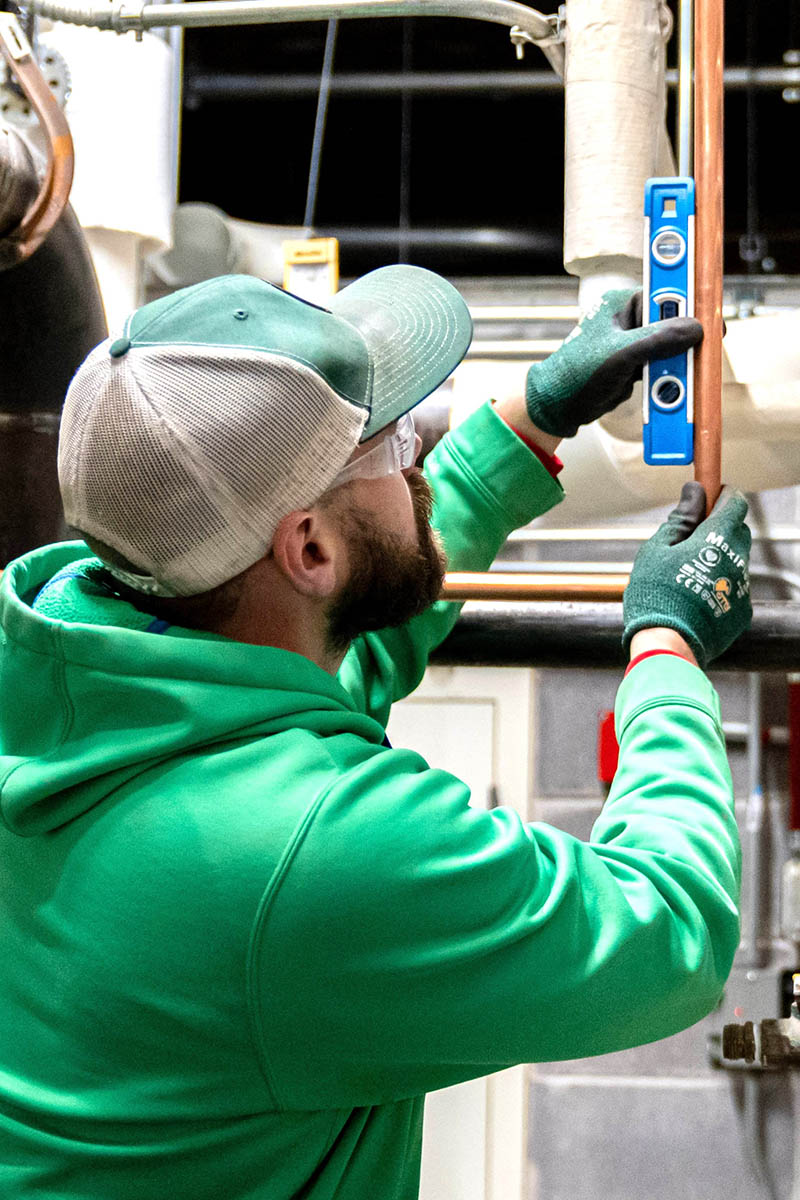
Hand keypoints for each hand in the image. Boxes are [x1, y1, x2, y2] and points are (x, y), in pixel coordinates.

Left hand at [525, 289, 702, 438]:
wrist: (559, 406)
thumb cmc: (578, 373)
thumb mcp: (621, 354)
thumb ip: (658, 340)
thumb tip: (695, 328)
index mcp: (621, 304)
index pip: (664, 293)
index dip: (689, 301)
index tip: (711, 312)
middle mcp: (628, 319)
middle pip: (672, 320)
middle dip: (687, 336)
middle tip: (707, 346)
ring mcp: (632, 342)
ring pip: (669, 344)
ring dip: (679, 358)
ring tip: (689, 369)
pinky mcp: (634, 364)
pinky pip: (661, 364)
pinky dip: (670, 373)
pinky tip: (675, 382)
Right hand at [622, 482, 752, 669]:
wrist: (667, 644)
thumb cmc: (656, 594)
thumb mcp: (658, 549)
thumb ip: (681, 518)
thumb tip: (694, 492)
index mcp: (717, 539)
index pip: (734, 503)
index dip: (722, 496)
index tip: (707, 499)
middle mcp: (738, 560)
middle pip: (737, 531)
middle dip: (719, 528)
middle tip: (689, 539)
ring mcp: (742, 587)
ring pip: (735, 561)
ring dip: (717, 559)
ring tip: (687, 575)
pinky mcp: (742, 610)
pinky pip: (733, 587)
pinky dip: (719, 585)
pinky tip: (695, 597)